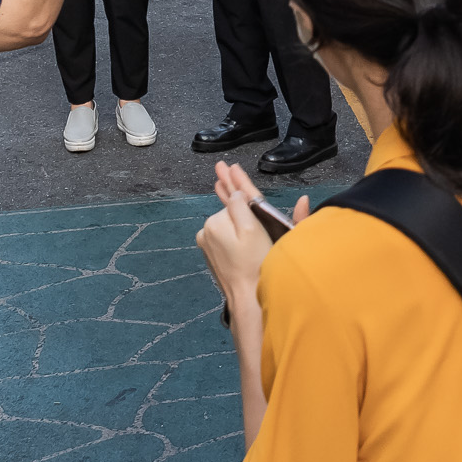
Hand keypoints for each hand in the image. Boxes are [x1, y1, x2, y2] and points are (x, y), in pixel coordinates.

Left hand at [198, 161, 311, 304]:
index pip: (233, 198)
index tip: (227, 165)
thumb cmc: (254, 264)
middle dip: (230, 192)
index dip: (235, 181)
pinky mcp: (213, 256)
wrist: (247, 296)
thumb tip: (236, 193)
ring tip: (227, 189)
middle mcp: (207, 232)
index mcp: (216, 222)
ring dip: (231, 211)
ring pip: (227, 223)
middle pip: (228, 210)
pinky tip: (234, 222)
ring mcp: (208, 245)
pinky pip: (223, 235)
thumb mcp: (252, 229)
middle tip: (224, 169)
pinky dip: (230, 227)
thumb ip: (242, 205)